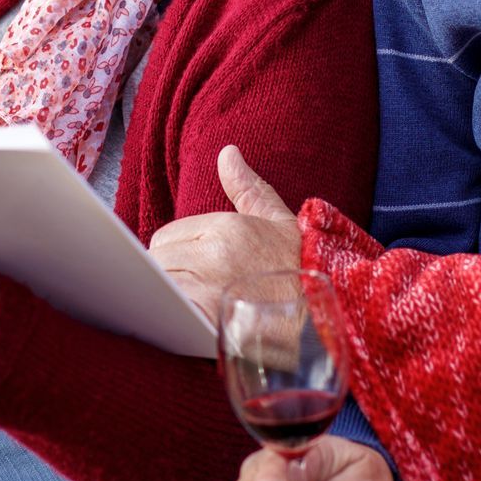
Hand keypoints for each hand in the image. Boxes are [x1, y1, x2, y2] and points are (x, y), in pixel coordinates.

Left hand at [150, 145, 302, 320]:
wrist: (321, 327)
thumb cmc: (303, 276)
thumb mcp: (281, 225)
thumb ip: (248, 189)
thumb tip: (227, 153)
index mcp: (228, 228)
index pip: (166, 237)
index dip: (178, 255)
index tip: (197, 271)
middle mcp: (213, 254)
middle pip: (159, 262)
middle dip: (171, 276)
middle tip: (197, 292)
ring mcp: (205, 289)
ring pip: (159, 288)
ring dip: (170, 299)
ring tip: (195, 310)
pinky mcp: (201, 323)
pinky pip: (165, 315)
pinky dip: (171, 321)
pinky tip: (188, 327)